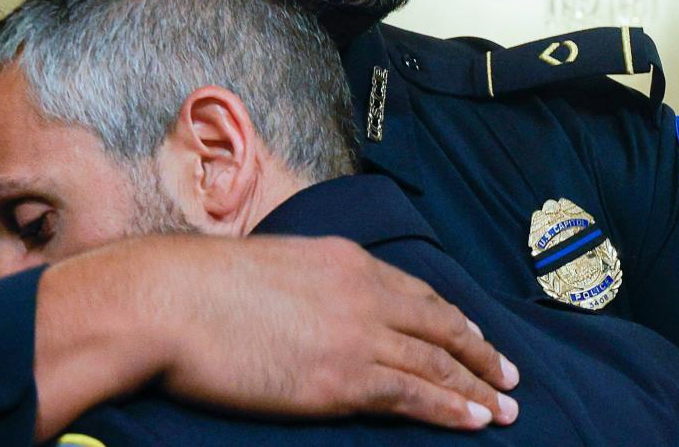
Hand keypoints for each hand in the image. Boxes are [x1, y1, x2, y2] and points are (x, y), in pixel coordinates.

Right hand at [29, 234, 518, 439]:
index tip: (474, 334)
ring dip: (477, 386)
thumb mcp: (271, 265)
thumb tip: (315, 309)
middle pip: (440, 324)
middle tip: (510, 375)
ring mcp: (354, 336)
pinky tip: (475, 419)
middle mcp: (362, 292)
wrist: (169, 300)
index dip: (452, 317)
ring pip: (435, 362)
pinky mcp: (339, 380)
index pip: (415, 291)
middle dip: (481, 352)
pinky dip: (450, 407)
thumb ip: (308, 284)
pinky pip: (413, 394)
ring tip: (507, 407)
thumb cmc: (199, 284)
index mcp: (344, 259)